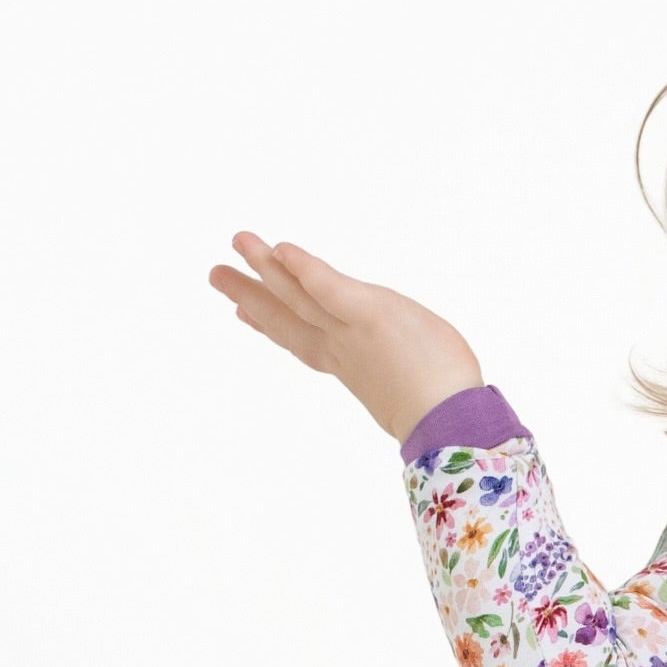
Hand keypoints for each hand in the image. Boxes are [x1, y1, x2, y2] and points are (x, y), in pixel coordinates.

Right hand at [207, 232, 484, 444]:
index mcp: (354, 368)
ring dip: (266, 269)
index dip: (273, 326)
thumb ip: (404, 372)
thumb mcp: (418, 387)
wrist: (449, 424)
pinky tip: (280, 248)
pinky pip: (329, 286)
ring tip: (238, 241)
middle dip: (252, 296)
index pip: (307, 342)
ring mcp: (353, 332)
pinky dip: (304, 268)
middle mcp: (344, 349)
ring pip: (300, 296)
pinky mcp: (370, 316)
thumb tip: (407, 373)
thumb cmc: (450, 414)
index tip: (244, 314)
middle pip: (289, 318)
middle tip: (216, 274)